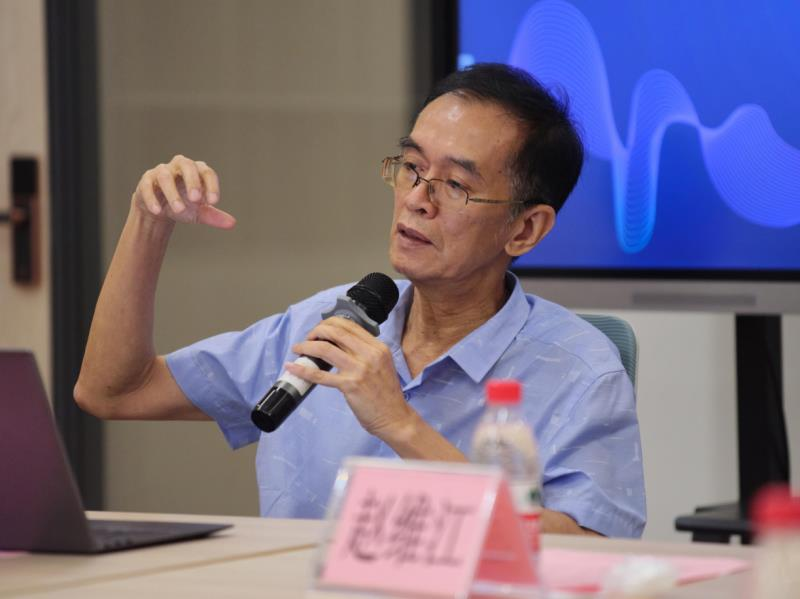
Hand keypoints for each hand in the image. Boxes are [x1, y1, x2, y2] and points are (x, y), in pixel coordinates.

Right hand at [132, 154, 234, 228]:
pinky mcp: (146, 180)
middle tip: (196, 199)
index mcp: (197, 171)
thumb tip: (232, 224)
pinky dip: (152, 198)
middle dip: (192, 181)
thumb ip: (214, 216)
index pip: (207, 173)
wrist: (160, 209)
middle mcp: (180, 166)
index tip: (214, 202)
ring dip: (172, 193)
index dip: (211, 185)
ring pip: (166, 177)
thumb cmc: (184, 205)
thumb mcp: (199, 213)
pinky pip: (148, 185)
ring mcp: (162, 171)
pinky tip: (158, 211)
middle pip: (187, 167)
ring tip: (179, 210)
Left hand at [285, 316, 414, 438]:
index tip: (320, 331)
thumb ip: (365, 352)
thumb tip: (339, 344)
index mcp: (378, 347)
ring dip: (306, 346)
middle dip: (316, 331)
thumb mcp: (382, 364)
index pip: (349, 325)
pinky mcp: (350, 385)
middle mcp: (369, 354)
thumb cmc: (386, 394)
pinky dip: (302, 370)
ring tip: (298, 349)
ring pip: (325, 349)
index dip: (329, 324)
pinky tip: (292, 368)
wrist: (395, 417)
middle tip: (308, 338)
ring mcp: (359, 369)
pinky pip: (320, 376)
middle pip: (335, 332)